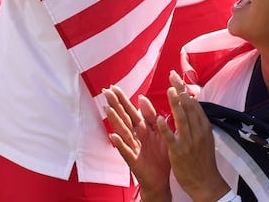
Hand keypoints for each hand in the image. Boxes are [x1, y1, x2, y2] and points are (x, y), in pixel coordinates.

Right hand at [103, 86, 171, 201]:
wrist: (162, 180)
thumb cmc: (160, 155)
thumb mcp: (159, 132)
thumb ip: (151, 116)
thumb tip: (141, 98)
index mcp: (142, 128)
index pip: (130, 110)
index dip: (122, 99)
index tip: (113, 87)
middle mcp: (135, 136)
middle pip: (123, 117)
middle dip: (115, 104)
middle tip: (105, 91)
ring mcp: (132, 147)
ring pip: (123, 131)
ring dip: (115, 121)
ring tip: (108, 109)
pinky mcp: (133, 160)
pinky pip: (126, 151)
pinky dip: (119, 144)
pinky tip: (113, 137)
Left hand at [154, 72, 230, 200]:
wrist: (206, 184)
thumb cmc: (203, 160)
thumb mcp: (204, 138)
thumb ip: (197, 122)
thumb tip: (192, 105)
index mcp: (204, 128)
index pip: (195, 104)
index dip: (185, 90)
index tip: (178, 78)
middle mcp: (198, 132)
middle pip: (189, 107)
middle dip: (180, 90)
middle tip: (172, 76)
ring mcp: (189, 142)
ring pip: (182, 119)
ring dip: (175, 103)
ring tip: (169, 90)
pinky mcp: (179, 152)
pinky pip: (172, 138)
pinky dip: (166, 128)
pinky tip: (159, 118)